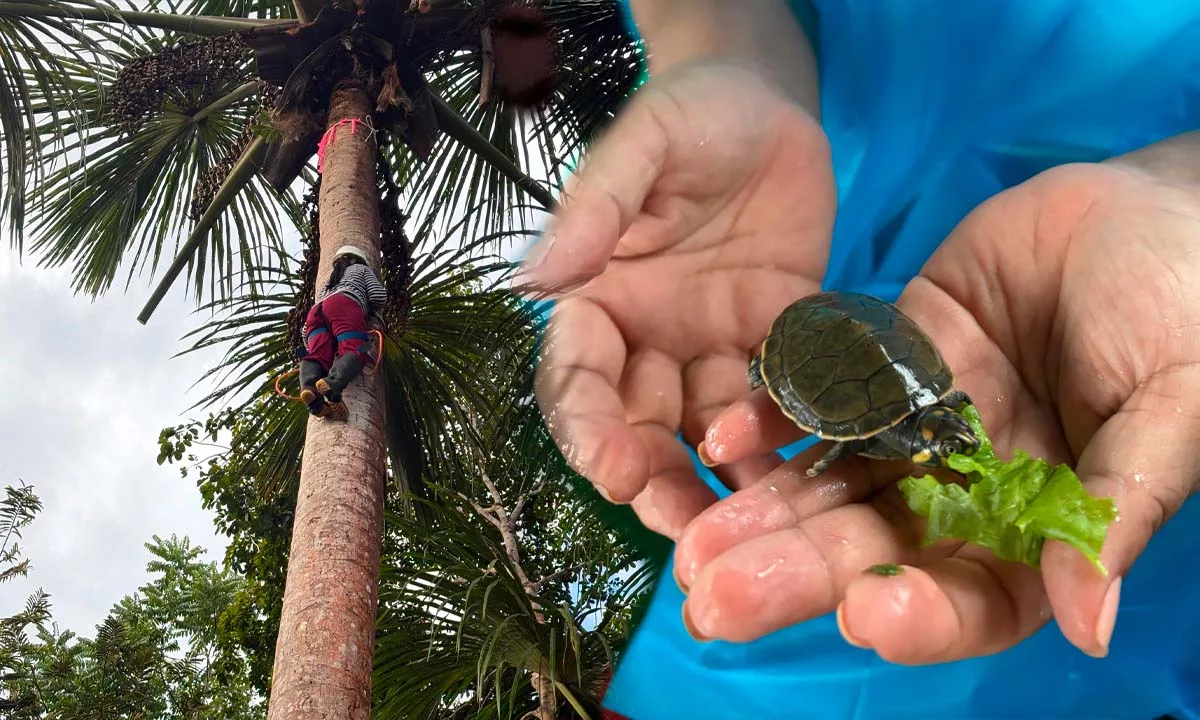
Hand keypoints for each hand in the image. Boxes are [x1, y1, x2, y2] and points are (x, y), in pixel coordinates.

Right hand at [520, 60, 835, 538]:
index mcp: (598, 297)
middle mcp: (647, 336)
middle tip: (684, 533)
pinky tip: (806, 477)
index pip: (576, 375)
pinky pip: (779, 400)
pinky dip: (786, 438)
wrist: (771, 106)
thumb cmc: (692, 112)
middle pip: (639, 425)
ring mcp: (711, 346)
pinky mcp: (774, 344)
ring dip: (720, 481)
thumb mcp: (641, 146)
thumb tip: (534, 279)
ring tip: (745, 530)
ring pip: (706, 431)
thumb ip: (595, 209)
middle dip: (654, 480)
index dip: (586, 425)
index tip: (608, 466)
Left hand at [676, 160, 1199, 662]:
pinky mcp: (885, 359)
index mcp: (1043, 523)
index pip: (975, 593)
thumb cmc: (1189, 310)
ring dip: (762, 509)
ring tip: (692, 541)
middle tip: (714, 598)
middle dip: (798, 572)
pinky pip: (823, 392)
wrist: (1155, 208)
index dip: (921, 614)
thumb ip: (1115, 506)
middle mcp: (967, 484)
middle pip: (875, 545)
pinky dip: (775, 413)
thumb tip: (1089, 623)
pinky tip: (723, 435)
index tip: (866, 614)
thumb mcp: (1174, 407)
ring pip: (832, 478)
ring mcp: (919, 421)